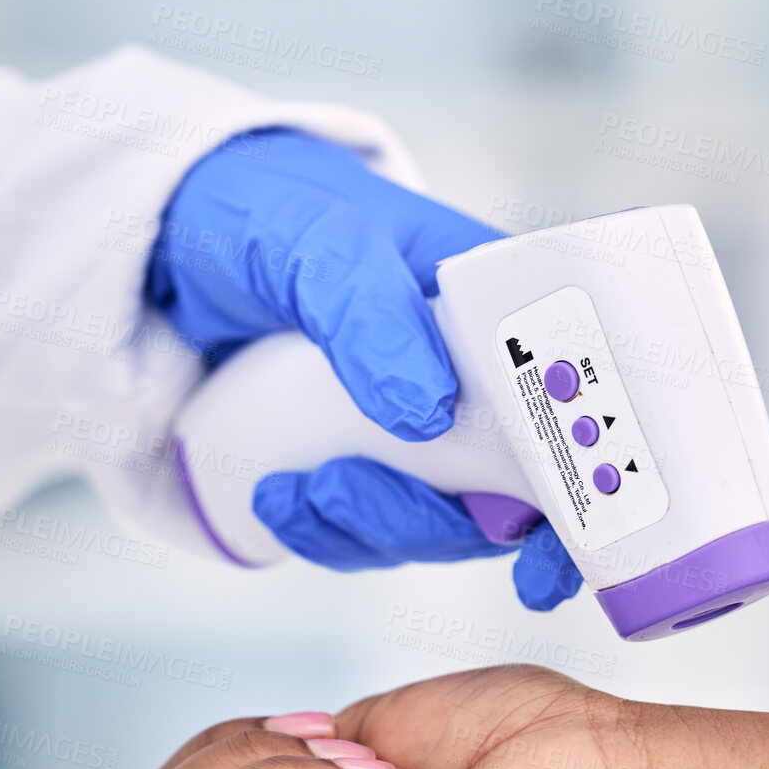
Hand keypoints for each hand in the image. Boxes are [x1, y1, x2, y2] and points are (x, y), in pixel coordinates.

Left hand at [147, 128, 581, 610]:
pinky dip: (333, 534)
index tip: (554, 557)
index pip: (580, 409)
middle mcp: (481, 379)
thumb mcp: (321, 243)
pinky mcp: (372, 462)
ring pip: (441, 522)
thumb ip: (372, 314)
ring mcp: (428, 428)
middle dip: (440, 523)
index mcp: (505, 313)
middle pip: (514, 492)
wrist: (179, 240)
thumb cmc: (272, 211)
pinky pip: (379, 530)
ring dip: (372, 531)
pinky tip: (279, 502)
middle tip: (344, 493)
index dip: (589, 494)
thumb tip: (426, 412)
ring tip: (292, 495)